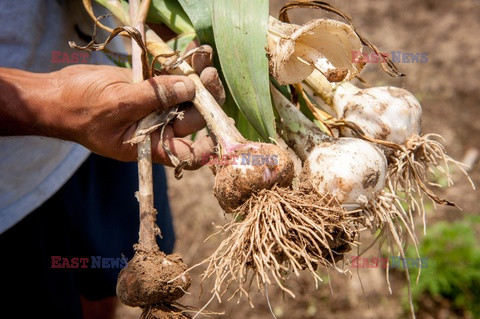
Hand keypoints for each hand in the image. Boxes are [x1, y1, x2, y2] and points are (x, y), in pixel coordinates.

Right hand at [41, 45, 222, 166]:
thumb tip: (189, 88)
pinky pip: (172, 78)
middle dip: (205, 98)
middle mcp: (158, 128)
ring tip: (206, 58)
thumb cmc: (79, 109)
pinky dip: (183, 65)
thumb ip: (153, 98)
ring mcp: (155, 107)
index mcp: (151, 145)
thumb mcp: (117, 105)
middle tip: (210, 76)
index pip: (188, 154)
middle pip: (193, 118)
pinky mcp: (150, 88)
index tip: (219, 128)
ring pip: (187, 95)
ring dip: (199, 78)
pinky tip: (196, 49)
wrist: (57, 93)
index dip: (207, 147)